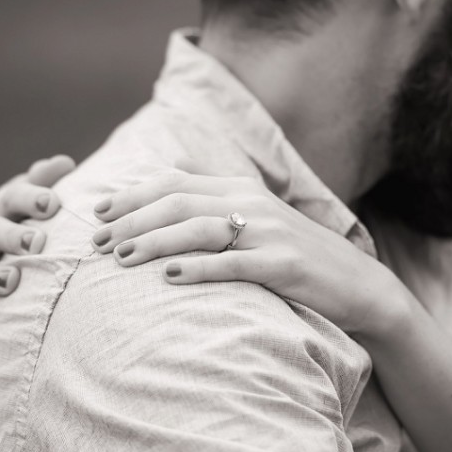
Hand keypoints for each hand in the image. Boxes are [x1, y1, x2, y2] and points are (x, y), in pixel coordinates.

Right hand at [0, 154, 74, 339]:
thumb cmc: (11, 220)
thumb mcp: (24, 198)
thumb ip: (43, 181)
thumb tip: (64, 163)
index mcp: (2, 209)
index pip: (14, 198)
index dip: (32, 198)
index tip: (53, 203)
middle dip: (13, 236)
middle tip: (37, 242)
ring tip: (12, 281)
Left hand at [91, 172, 408, 336]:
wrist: (356, 282)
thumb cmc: (296, 252)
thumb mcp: (257, 215)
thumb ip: (217, 195)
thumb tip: (173, 170)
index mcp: (241, 188)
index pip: (176, 181)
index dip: (133, 194)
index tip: (98, 211)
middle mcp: (252, 203)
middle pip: (180, 202)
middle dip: (133, 220)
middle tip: (96, 242)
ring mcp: (269, 233)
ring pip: (200, 229)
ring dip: (156, 242)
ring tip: (121, 258)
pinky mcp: (283, 265)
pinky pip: (233, 264)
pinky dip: (198, 268)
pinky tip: (169, 277)